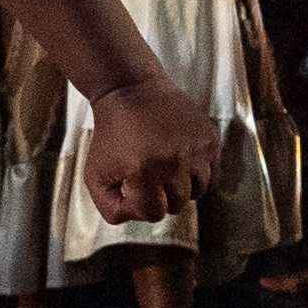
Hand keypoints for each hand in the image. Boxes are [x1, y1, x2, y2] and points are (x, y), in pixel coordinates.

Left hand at [77, 76, 217, 226]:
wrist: (131, 90)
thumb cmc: (111, 135)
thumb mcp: (95, 174)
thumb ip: (111, 208)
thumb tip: (141, 217)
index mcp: (143, 171)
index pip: (154, 214)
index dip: (140, 206)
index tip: (132, 186)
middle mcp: (173, 161)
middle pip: (177, 205)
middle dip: (161, 196)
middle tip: (148, 174)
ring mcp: (195, 149)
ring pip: (197, 192)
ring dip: (181, 186)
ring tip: (164, 166)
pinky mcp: (210, 139)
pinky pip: (212, 174)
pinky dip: (198, 173)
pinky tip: (181, 159)